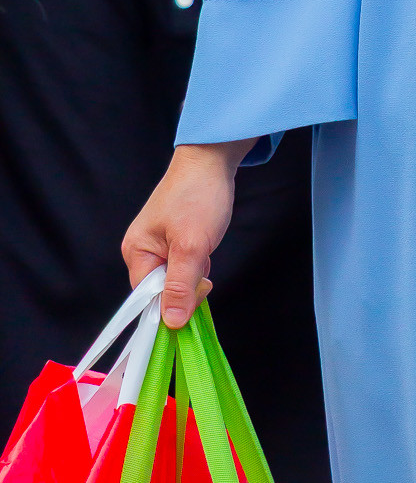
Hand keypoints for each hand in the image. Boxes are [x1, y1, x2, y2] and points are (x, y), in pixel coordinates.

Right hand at [122, 141, 251, 328]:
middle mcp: (142, 250)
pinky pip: (185, 263)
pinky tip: (206, 243)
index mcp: (136, 252)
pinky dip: (199, 260)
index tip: (193, 304)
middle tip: (202, 265)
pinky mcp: (175, 237)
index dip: (170, 305)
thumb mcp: (191, 245)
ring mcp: (159, 243)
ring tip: (204, 248)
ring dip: (196, 272)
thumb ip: (181, 285)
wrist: (213, 159)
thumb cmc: (198, 196)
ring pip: (178, 277)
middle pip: (162, 290)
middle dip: (187, 285)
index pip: (146, 299)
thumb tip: (171, 323)